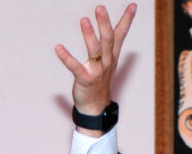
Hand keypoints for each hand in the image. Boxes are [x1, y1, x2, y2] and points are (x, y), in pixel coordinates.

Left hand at [55, 4, 136, 119]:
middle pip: (108, 39)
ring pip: (95, 50)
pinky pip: (75, 67)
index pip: (120, 35)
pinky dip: (66, 57)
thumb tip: (117, 30)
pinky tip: (58, 48)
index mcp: (112, 56)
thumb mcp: (109, 62)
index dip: (127, 20)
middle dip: (104, 23)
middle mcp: (106, 61)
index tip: (132, 5)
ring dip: (89, 35)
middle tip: (100, 8)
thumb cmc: (99, 82)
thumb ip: (111, 45)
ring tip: (84, 20)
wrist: (95, 106)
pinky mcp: (85, 79)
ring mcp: (97, 70)